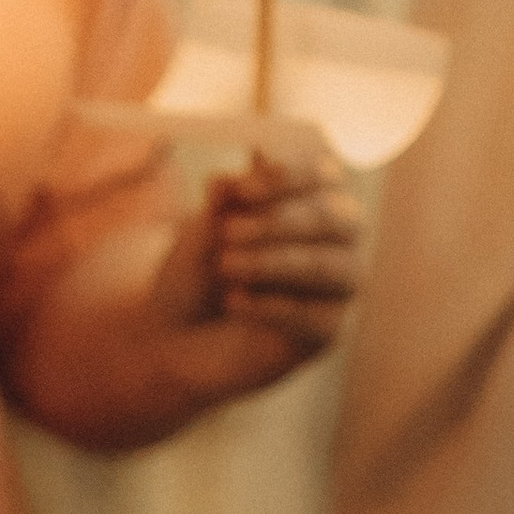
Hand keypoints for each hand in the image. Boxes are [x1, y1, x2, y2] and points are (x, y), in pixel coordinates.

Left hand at [145, 141, 363, 405]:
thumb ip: (219, 208)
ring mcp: (337, 288)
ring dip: (278, 262)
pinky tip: (232, 301)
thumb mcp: (200, 236)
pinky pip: (315, 318)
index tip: (241, 189)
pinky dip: (271, 307)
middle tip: (227, 232)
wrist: (175, 337)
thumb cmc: (196, 273)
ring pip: (336, 269)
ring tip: (225, 266)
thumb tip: (226, 183)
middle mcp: (336, 241)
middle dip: (281, 222)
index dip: (289, 177)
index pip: (325, 176)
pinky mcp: (326, 331)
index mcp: (310, 201)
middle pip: (338, 220)